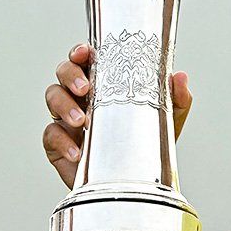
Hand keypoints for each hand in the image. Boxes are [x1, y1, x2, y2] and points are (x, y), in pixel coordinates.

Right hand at [42, 42, 193, 187]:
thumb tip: (179, 76)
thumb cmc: (145, 141)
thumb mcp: (167, 119)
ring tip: (82, 121)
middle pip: (63, 72)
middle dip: (70, 75)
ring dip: (64, 105)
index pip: (86, 59)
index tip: (84, 53)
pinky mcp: (58, 143)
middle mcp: (81, 96)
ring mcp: (66, 118)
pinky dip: (62, 141)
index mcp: (103, 82)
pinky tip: (78, 151)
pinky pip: (51, 135)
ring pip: (52, 97)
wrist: (134, 179)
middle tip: (85, 89)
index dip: (80, 51)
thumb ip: (176, 98)